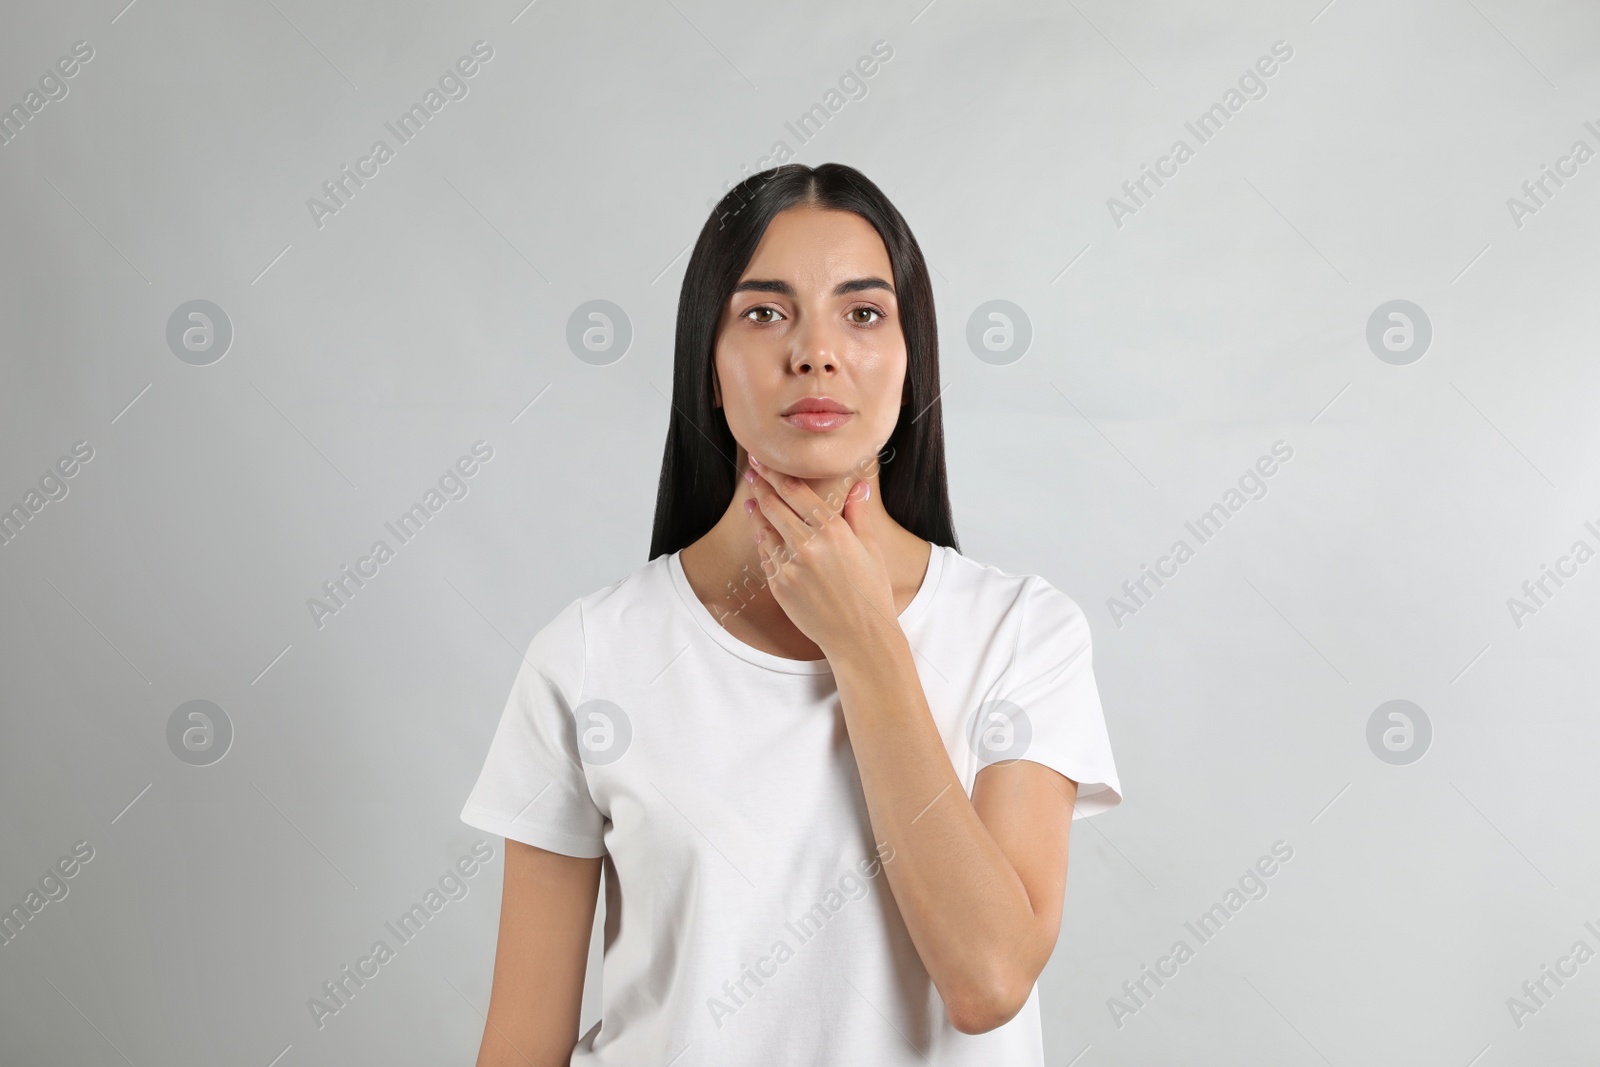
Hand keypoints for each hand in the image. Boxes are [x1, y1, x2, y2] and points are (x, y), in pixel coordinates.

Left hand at [742, 456, 897, 657]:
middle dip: (761, 484)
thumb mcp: (871, 549)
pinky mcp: (779, 586)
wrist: (859, 637)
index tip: (764, 460)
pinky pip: (766, 556)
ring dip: (756, 510)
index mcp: (833, 531)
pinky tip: (760, 531)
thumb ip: (859, 514)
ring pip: (765, 529)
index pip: (796, 492)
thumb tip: (858, 485)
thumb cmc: (871, 593)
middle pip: (774, 506)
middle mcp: (808, 546)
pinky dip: (762, 540)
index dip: (776, 473)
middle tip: (751, 469)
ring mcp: (790, 567)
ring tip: (750, 497)